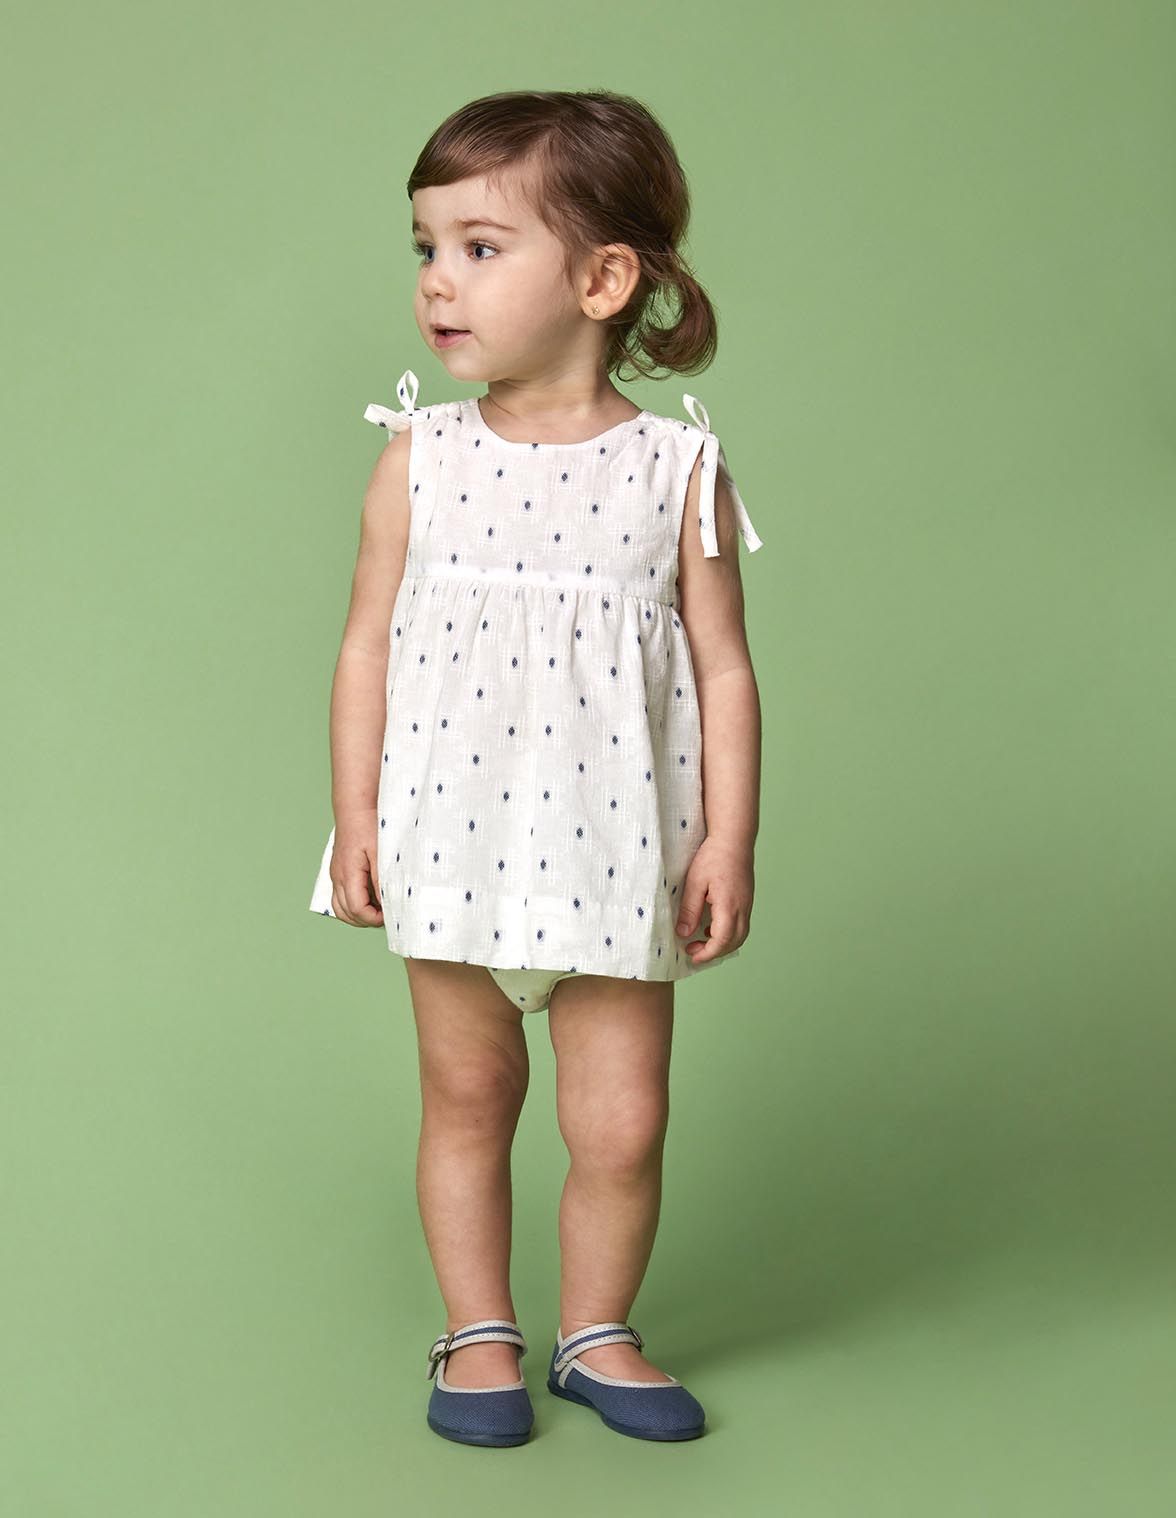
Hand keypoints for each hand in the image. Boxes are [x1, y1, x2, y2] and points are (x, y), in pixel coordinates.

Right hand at [330, 811, 383, 926]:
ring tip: (378, 910)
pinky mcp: (337, 871)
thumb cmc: (368, 826)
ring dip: (357, 915)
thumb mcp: (381, 852)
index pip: (356, 909)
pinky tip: (370, 898)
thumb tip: (386, 902)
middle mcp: (337, 877)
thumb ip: (381, 879)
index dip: (373, 918)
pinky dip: (352, 904)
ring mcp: (335, 875)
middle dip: (365, 920)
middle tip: (385, 915)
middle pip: (345, 913)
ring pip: (340, 908)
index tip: (389, 914)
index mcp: (348, 873)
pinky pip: (340, 896)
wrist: (354, 808)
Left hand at [674, 836, 753, 962]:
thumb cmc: (713, 857)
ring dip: (723, 944)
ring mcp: (747, 904)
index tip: (692, 956)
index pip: (721, 941)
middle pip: (734, 942)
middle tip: (692, 950)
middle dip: (714, 952)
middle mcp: (742, 909)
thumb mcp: (694, 883)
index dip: (707, 954)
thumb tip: (684, 933)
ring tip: (702, 942)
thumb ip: (690, 910)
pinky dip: (729, 933)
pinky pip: (741, 925)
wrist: (734, 839)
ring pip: (741, 935)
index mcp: (729, 906)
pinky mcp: (747, 900)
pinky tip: (712, 927)